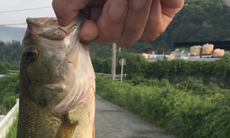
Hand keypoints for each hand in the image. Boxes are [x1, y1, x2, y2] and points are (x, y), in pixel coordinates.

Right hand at [53, 0, 183, 46]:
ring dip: (133, 16)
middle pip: (112, 38)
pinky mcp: (163, 11)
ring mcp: (140, 14)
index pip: (91, 34)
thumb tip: (80, 31)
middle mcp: (117, 14)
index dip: (91, 34)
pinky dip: (150, 16)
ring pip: (131, 36)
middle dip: (113, 20)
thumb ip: (66, 7)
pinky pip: (153, 30)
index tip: (91, 26)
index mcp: (95, 8)